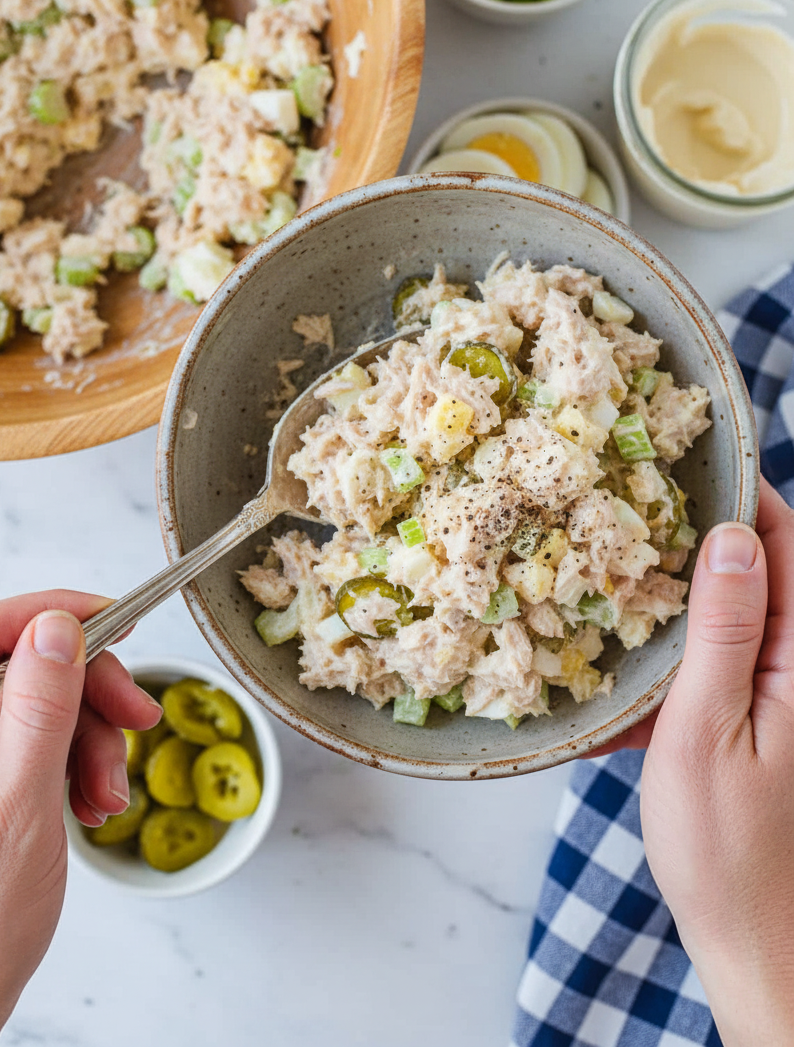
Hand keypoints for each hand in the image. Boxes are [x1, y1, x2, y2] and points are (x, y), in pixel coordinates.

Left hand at [0, 591, 160, 1046]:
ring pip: (33, 700)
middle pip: (16, 662)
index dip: (50, 614)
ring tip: (106, 793)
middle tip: (136, 717)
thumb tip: (56, 629)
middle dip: (85, 688)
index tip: (114, 619)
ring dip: (87, 736)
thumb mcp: (17, 816)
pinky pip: (31, 737)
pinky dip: (73, 759)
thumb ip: (37, 716)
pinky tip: (88, 799)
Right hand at [604, 479, 793, 1043]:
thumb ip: (727, 633)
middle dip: (708, 530)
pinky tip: (633, 650)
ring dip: (688, 583)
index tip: (690, 460)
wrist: (755, 942)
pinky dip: (683, 642)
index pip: (788, 548)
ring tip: (623, 560)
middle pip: (766, 569)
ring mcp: (783, 694)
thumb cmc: (727, 850)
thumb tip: (733, 538)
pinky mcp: (761, 719)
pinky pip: (725, 656)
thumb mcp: (709, 732)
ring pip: (740, 609)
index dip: (745, 495)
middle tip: (637, 502)